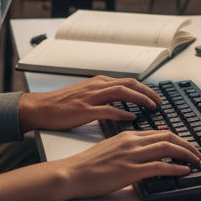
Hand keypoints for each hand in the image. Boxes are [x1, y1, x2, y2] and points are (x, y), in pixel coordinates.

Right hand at [18, 76, 161, 131]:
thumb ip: (103, 96)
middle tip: (159, 102)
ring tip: (151, 108)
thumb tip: (121, 104)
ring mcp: (91, 97)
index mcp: (98, 82)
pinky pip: (108, 110)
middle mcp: (97, 86)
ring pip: (122, 93)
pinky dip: (122, 113)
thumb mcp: (86, 94)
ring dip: (140, 99)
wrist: (41, 108)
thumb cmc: (61, 104)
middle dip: (147, 92)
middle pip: (129, 84)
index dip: (144, 88)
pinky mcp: (85, 110)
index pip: (127, 81)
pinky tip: (131, 119)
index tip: (155, 97)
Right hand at [58, 130, 200, 200]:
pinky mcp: (129, 171)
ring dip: (185, 153)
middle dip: (186, 144)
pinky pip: (158, 167)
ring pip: (166, 148)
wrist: (72, 173)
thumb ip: (128, 146)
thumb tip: (146, 151)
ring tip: (196, 160)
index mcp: (127, 135)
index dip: (177, 138)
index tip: (186, 145)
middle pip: (167, 136)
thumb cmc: (88, 164)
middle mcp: (131, 142)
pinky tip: (183, 170)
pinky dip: (174, 168)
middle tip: (197, 152)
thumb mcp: (111, 148)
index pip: (159, 132)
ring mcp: (131, 156)